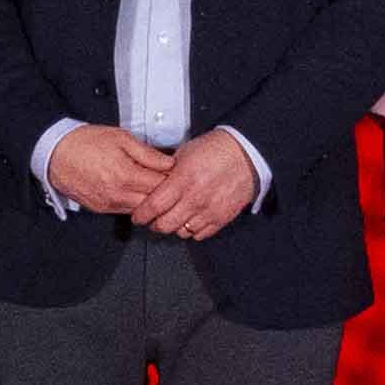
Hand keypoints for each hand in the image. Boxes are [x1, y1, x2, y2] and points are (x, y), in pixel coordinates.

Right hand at [46, 124, 172, 216]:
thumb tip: (169, 163)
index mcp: (125, 174)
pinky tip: (135, 191)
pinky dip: (134, 203)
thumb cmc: (85, 142)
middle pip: (154, 202)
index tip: (178, 174)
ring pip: (141, 210)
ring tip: (152, 185)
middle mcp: (117, 194)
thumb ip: (148, 154)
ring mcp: (108, 204)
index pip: (161, 186)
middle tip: (171, 182)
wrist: (55, 153)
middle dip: (165, 193)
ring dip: (150, 201)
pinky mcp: (100, 209)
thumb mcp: (121, 138)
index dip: (173, 180)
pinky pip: (126, 211)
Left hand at [140, 130, 261, 239]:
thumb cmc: (215, 150)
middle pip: (165, 225)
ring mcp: (209, 210)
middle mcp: (195, 198)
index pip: (154, 206)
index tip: (138, 216)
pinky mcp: (222, 218)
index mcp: (183, 180)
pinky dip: (191, 230)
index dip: (141, 215)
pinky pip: (200, 234)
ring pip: (181, 232)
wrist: (246, 154)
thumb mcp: (184, 153)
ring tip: (173, 218)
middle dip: (154, 224)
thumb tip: (148, 184)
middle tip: (152, 219)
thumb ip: (165, 171)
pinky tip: (190, 219)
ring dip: (174, 227)